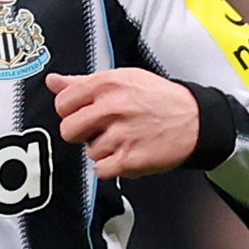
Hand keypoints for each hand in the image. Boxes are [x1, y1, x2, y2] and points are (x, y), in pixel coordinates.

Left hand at [47, 68, 199, 177]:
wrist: (195, 120)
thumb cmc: (157, 98)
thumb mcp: (123, 79)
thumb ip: (83, 82)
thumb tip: (52, 81)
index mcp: (108, 84)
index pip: (63, 103)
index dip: (71, 112)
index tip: (85, 114)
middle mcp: (113, 107)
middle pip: (69, 130)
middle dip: (81, 134)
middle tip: (101, 130)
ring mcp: (122, 134)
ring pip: (89, 151)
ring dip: (103, 150)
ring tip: (125, 139)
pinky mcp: (130, 159)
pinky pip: (101, 169)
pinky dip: (112, 166)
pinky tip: (127, 153)